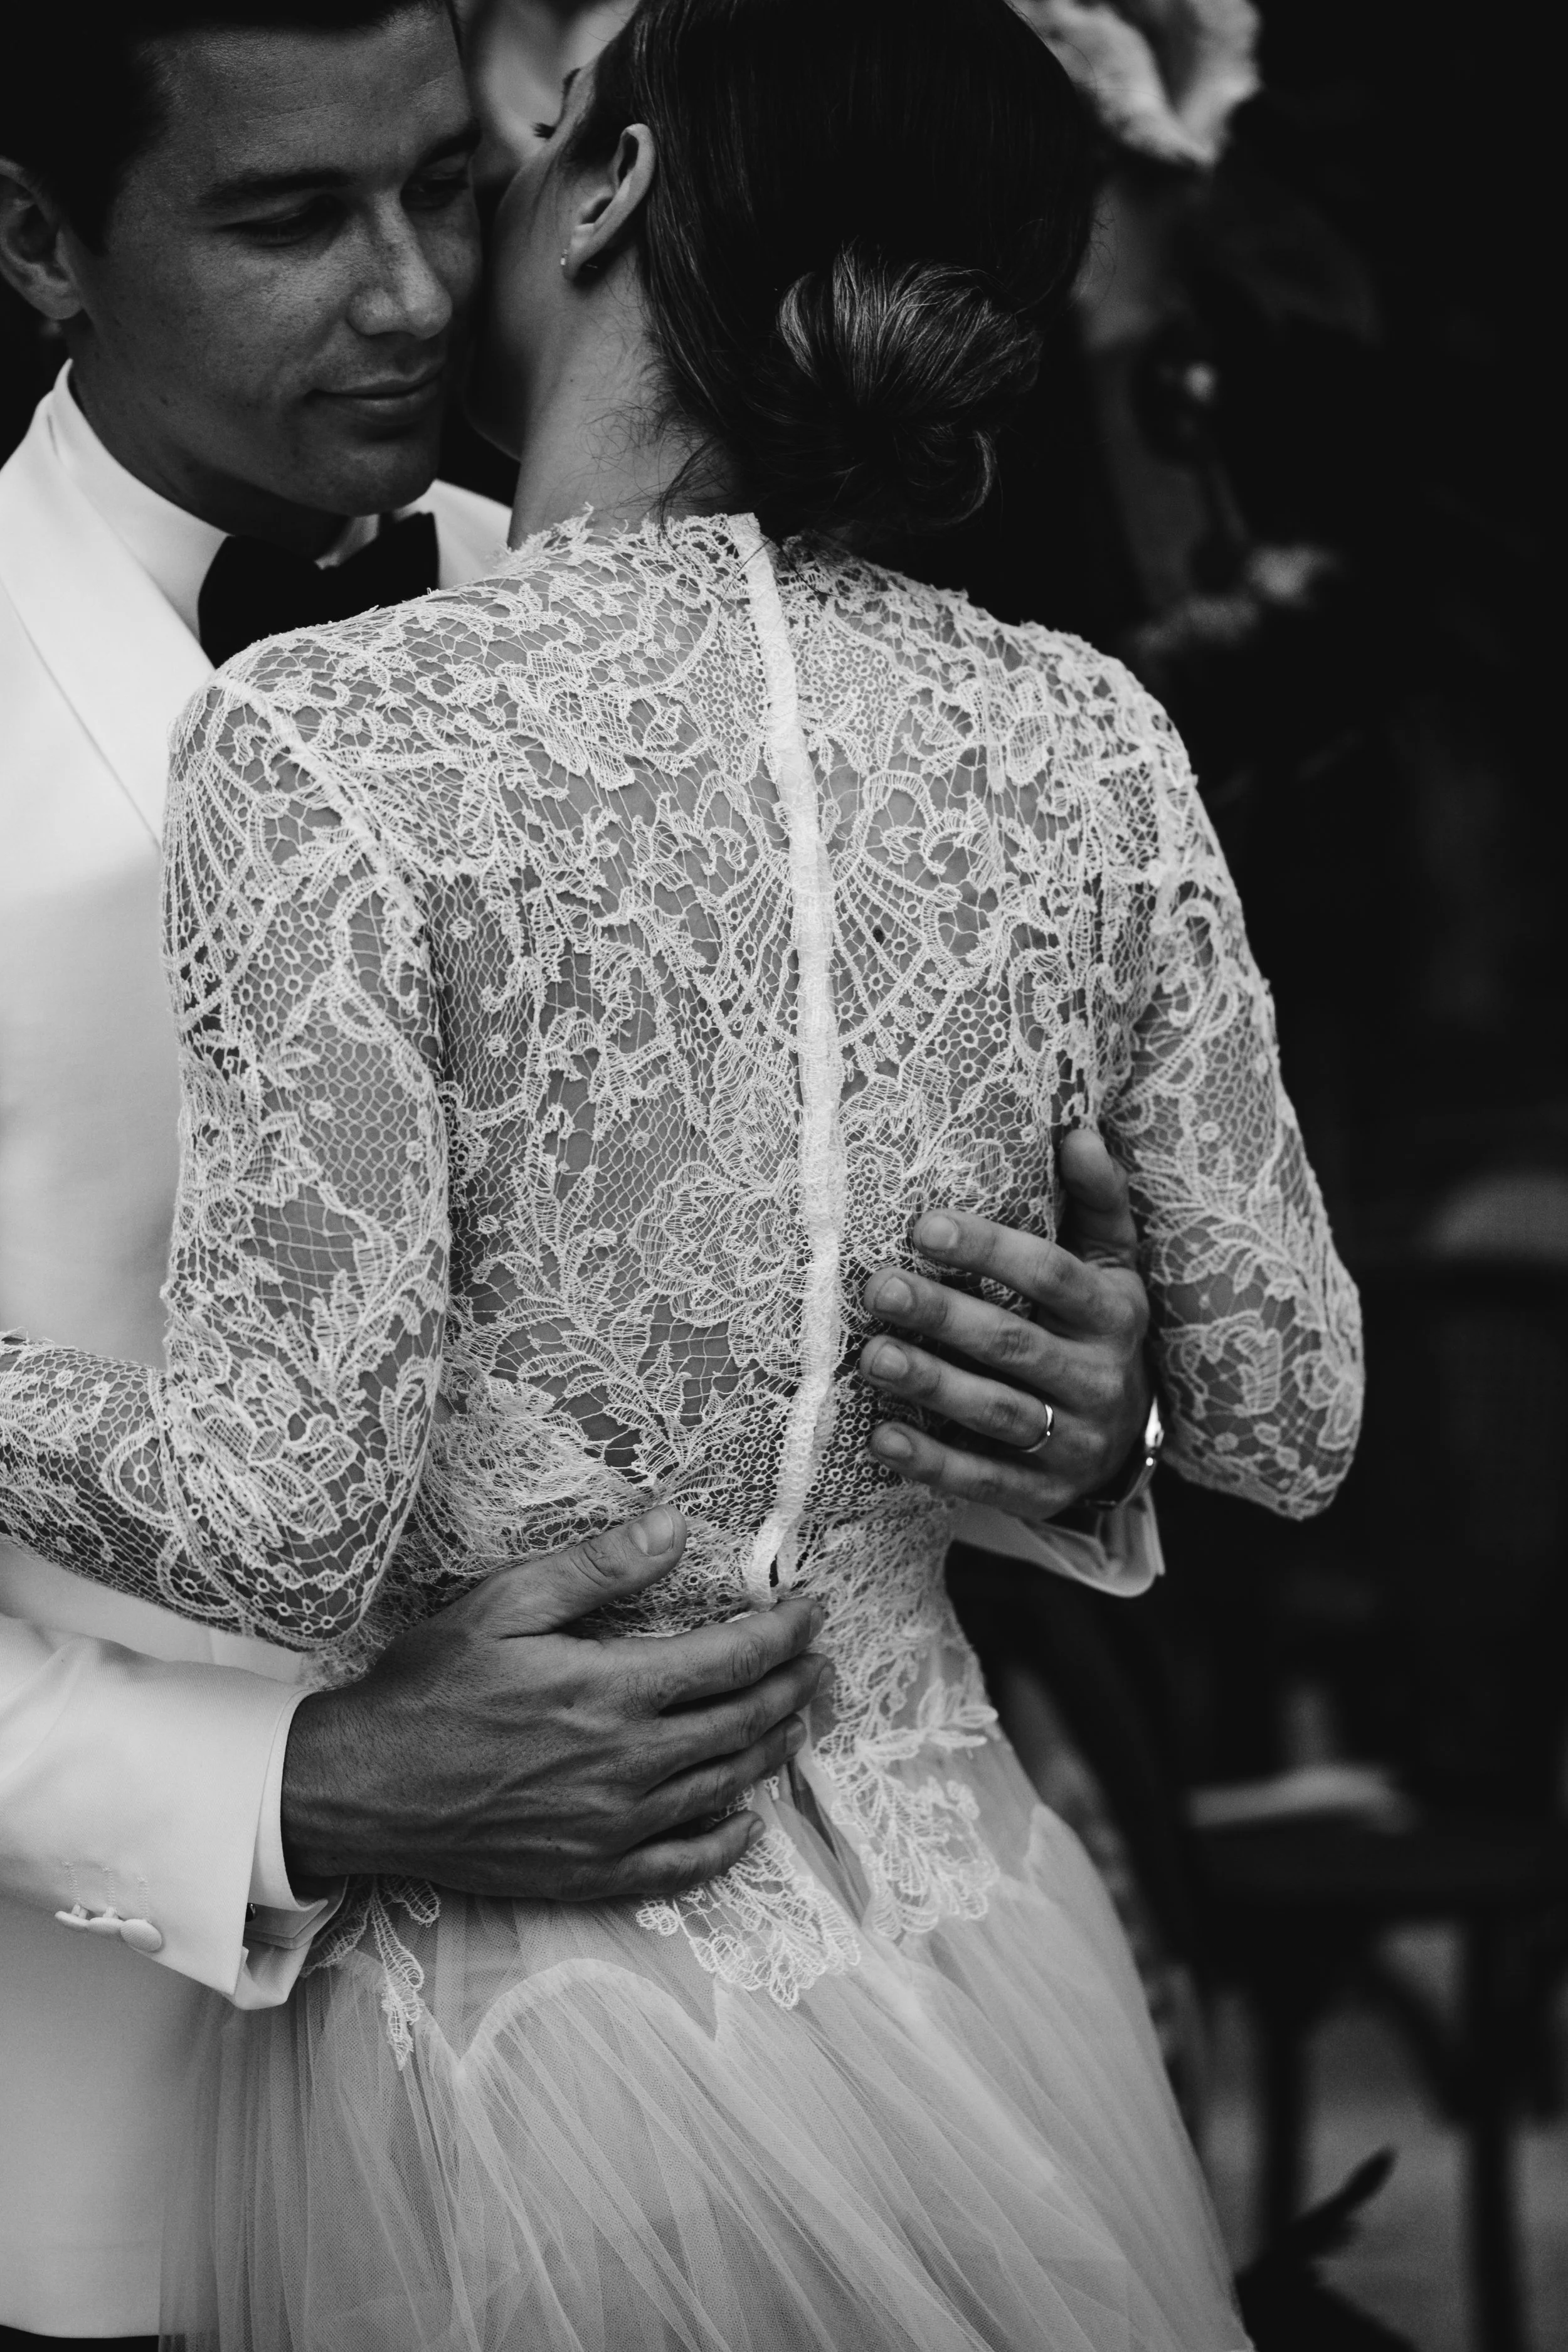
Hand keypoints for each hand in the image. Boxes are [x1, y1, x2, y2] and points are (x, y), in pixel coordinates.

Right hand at [281, 1507, 826, 1902]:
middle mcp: (625, 1764)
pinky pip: (680, 1866)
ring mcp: (611, 1826)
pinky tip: (745, 1825)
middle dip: (793, 1687)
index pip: (731, 1660)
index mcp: (610, 1690)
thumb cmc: (428, 1687)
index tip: (813, 1610)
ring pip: (722, 1789)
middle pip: (740, 1723)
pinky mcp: (587, 1871)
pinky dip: (724, 1845)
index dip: (784, 1633)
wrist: (361, 1789)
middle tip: (821, 1663)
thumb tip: (677, 1526)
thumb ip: (599, 1568)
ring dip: (770, 1752)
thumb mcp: (505, 1602)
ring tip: (797, 1723)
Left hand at [858, 1129, 1149, 1520]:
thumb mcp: (1113, 1263)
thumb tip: (1076, 1132)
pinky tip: (884, 1438)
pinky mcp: (1043, 1493)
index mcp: (1113, 1313)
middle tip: (879, 1287)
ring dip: (934, 1385)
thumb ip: (1096, 1200)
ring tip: (873, 1357)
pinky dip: (934, 1462)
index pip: (1054, 1276)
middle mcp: (1099, 1379)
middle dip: (945, 1316)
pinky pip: (986, 1481)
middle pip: (1016, 1344)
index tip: (924, 1225)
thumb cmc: (1098, 1327)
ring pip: (999, 1414)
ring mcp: (1073, 1442)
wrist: (1129, 1438)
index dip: (991, 1250)